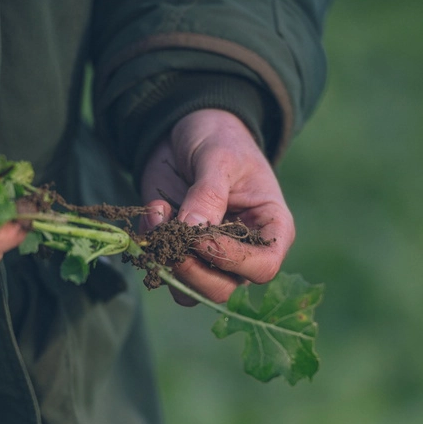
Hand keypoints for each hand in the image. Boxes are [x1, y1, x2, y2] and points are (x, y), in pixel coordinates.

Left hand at [138, 109, 294, 305]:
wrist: (188, 131)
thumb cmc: (220, 139)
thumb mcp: (219, 157)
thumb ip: (209, 194)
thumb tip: (192, 230)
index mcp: (271, 229)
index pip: (263, 267)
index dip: (231, 261)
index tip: (201, 238)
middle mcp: (244, 252)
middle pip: (224, 290)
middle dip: (193, 271)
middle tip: (172, 239)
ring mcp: (210, 256)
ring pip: (191, 292)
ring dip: (168, 263)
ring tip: (159, 218)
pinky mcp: (180, 251)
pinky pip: (165, 271)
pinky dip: (152, 249)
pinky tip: (153, 213)